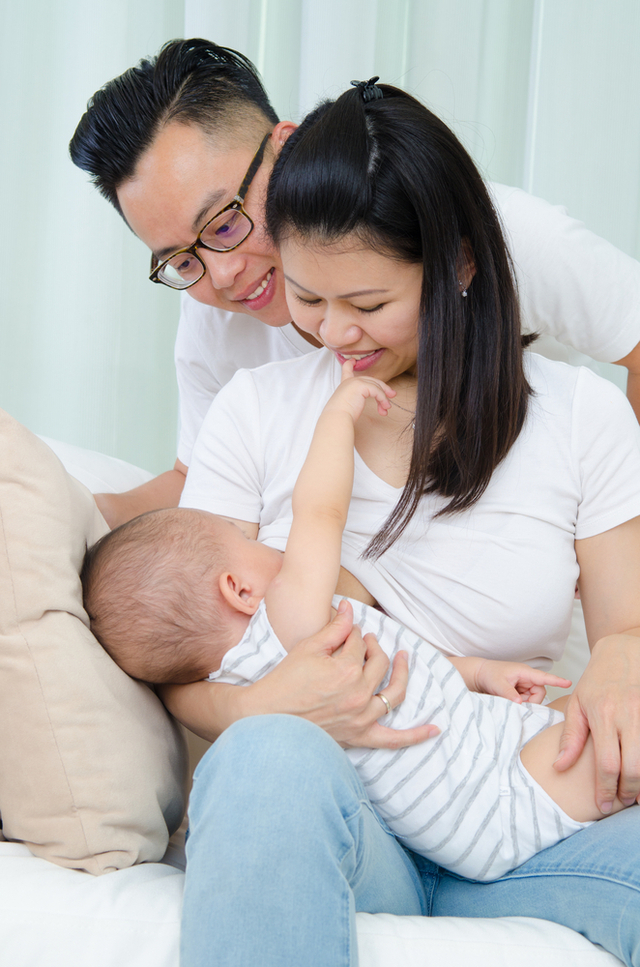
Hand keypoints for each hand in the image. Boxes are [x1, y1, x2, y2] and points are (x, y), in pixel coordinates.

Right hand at [245, 600, 438, 748]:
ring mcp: (361, 718)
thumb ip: (334, 629)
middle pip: (379, 663)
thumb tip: (350, 609)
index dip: (354, 634)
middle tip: (367, 641)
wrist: (267, 720)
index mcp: (346, 670)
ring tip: (404, 658)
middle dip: (375, 647)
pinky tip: (435, 730)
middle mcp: (359, 694)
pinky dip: (416, 736)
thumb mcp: (307, 649)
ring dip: (403, 673)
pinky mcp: (359, 737)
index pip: (361, 644)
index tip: (346, 633)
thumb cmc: (284, 682)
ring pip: (394, 693)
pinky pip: (394, 740)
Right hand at [322, 359, 395, 421]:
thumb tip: (373, 400)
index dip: (350, 365)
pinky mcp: (361, 385)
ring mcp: (355, 382)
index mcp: (345, 384)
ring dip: (384, 397)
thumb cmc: (342, 415)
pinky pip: (377, 391)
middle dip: (383, 388)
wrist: (337, 417)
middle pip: (371, 380)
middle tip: (392, 395)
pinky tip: (384, 408)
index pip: (346, 370)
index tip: (353, 361)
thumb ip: (358, 398)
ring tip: (387, 407)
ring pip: (376, 386)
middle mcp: (349, 381)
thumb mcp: (350, 403)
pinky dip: (383, 400)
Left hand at [472, 658, 570, 703]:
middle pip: (540, 693)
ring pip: (533, 699)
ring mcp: (525, 685)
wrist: (479, 675)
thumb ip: (509, 694)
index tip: (568, 683)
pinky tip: (511, 701)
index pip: (544, 677)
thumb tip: (520, 703)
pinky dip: (521, 704)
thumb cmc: (489, 674)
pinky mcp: (521, 692)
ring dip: (525, 703)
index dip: (557, 681)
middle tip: (515, 703)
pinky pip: (527, 701)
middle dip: (531, 701)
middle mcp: (527, 678)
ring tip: (509, 699)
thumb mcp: (498, 684)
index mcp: (524, 672)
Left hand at [554, 631, 639, 811]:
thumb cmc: (596, 680)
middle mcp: (627, 714)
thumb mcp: (577, 705)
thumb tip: (558, 767)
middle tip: (623, 802)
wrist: (622, 651)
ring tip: (636, 794)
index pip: (607, 763)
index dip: (606, 789)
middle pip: (633, 766)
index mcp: (603, 715)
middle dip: (629, 791)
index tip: (604, 805)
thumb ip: (570, 737)